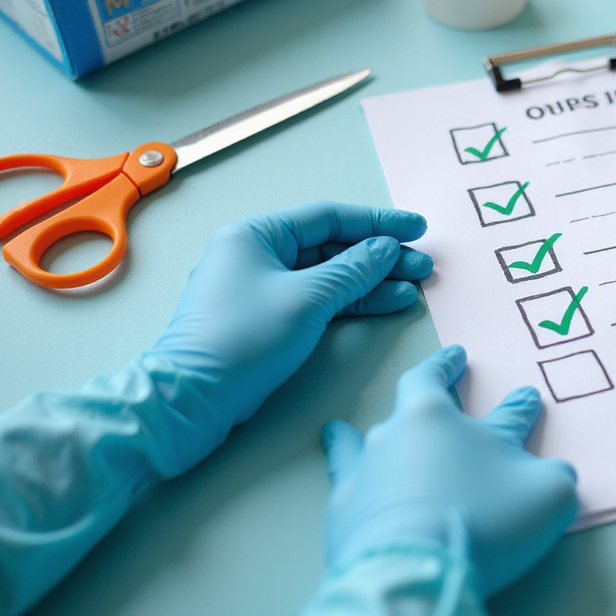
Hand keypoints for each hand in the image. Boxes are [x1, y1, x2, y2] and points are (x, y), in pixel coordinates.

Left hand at [150, 201, 432, 429]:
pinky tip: (388, 303)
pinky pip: (320, 300)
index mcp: (256, 235)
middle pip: (331, 247)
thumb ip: (353, 270)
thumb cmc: (242, 338)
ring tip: (415, 287)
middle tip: (422, 265)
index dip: (377, 223)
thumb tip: (386, 249)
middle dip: (379, 256)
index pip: (328, 218)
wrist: (193, 398)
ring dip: (372, 281)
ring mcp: (263, 289)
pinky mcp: (270, 320)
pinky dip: (352, 302)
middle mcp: (257, 255)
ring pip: (329, 276)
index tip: (416, 229)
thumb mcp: (307, 298)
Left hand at [320, 345, 578, 596]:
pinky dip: (347, 457)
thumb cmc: (483, 522)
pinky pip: (344, 468)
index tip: (525, 395)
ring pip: (380, 432)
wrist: (412, 570)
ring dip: (393, 428)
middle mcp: (403, 430)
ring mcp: (368, 465)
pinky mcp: (344, 503)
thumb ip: (554, 476)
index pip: (498, 407)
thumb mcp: (547, 496)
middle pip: (425, 397)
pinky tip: (337, 442)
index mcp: (448, 418)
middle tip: (448, 366)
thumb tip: (553, 472)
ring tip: (391, 420)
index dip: (518, 403)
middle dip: (442, 380)